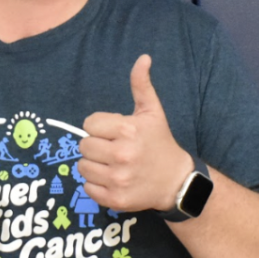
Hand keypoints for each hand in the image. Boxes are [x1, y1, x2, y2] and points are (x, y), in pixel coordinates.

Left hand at [78, 54, 192, 211]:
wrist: (176, 181)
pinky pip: (87, 187)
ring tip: (113, 164)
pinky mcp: (114, 199)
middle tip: (113, 149)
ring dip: (94, 165)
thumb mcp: (152, 112)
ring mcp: (118, 179)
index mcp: (128, 130)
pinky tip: (113, 180)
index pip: (88, 124)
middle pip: (83, 146)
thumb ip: (142, 85)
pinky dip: (96, 184)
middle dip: (96, 146)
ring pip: (82, 166)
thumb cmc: (159, 143)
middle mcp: (122, 155)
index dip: (99, 127)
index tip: (114, 132)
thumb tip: (143, 58)